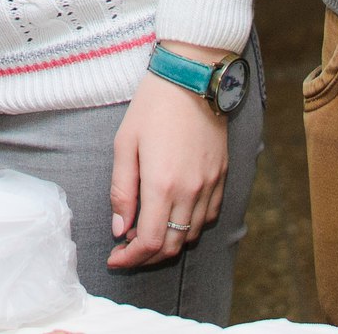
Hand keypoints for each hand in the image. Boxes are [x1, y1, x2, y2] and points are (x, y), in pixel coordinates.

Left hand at [108, 48, 230, 269]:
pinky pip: (209, 216)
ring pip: (192, 235)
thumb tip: (120, 229)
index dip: (130, 259)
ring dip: (169, 243)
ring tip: (148, 234)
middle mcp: (190, 192)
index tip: (115, 259)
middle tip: (127, 251)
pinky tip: (174, 216)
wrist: (192, 78)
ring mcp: (210, 185)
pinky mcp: (222, 176)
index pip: (150, 243)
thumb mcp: (125, 145)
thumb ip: (121, 191)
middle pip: (172, 246)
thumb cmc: (152, 107)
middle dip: (147, 257)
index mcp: (162, 185)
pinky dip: (190, 227)